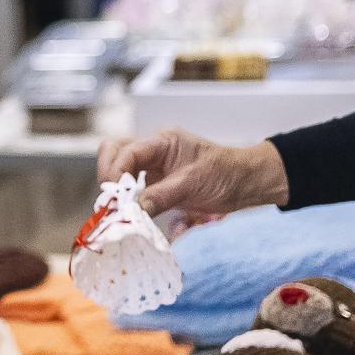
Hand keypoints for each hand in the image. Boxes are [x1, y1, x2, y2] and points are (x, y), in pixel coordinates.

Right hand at [95, 129, 288, 218]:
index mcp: (162, 141)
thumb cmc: (226, 174)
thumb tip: (132, 211)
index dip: (115, 171)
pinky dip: (127, 199)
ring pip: (120, 169)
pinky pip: (133, 188)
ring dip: (115, 188)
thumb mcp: (193, 184)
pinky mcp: (157, 184)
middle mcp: (153, 151)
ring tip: (118, 208)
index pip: (126, 150)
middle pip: (114, 152)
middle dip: (108, 174)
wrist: (246, 183)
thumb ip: (161, 195)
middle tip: (111, 200)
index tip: (114, 195)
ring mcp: (154, 167)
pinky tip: (130, 212)